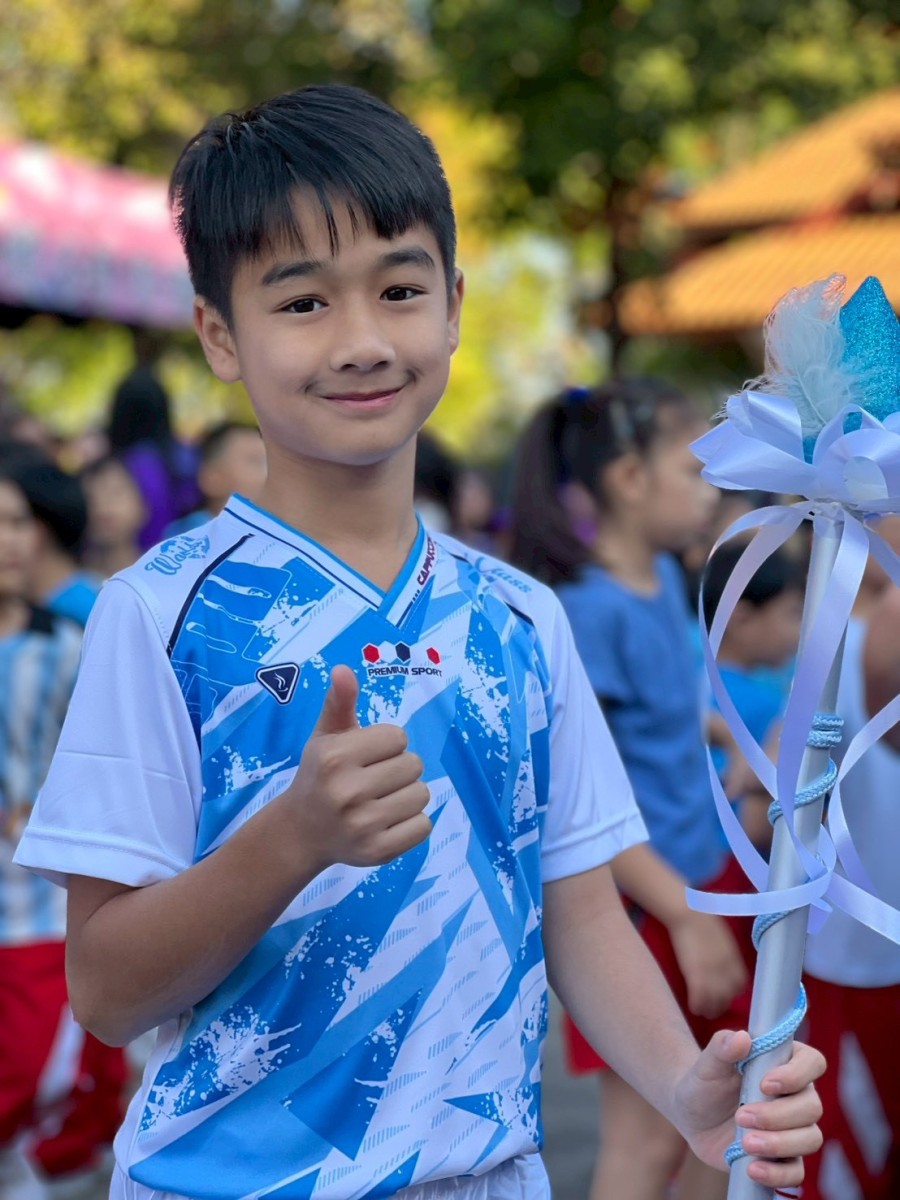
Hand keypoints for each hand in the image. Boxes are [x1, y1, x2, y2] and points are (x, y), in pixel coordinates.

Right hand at [284, 665, 431, 869]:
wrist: (301, 832)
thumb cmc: (320, 774)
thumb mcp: (325, 736)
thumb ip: (339, 702)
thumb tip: (344, 669)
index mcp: (334, 757)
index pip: (398, 736)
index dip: (387, 744)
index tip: (368, 756)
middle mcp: (346, 791)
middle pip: (414, 765)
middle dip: (399, 768)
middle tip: (375, 780)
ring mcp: (363, 825)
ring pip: (422, 794)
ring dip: (408, 794)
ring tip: (382, 800)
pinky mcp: (377, 852)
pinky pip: (423, 826)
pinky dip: (413, 823)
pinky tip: (388, 821)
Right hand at [668, 910, 748, 1018]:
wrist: (688, 913)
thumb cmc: (704, 920)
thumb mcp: (723, 938)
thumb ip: (727, 954)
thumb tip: (725, 963)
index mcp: (734, 959)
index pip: (739, 985)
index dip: (733, 992)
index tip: (726, 994)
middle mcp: (726, 969)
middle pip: (728, 995)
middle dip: (722, 1004)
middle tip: (714, 1008)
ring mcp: (711, 973)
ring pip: (715, 1001)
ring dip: (710, 1009)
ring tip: (704, 1012)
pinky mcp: (695, 974)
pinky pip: (699, 997)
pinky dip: (697, 1005)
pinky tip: (694, 1008)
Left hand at [673, 1031, 824, 1189]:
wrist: (693, 1114)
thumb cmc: (705, 1081)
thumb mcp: (708, 1063)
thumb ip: (722, 1046)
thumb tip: (742, 1038)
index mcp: (784, 1063)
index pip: (812, 1062)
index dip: (796, 1074)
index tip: (766, 1084)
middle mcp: (796, 1095)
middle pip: (811, 1106)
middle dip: (778, 1115)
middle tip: (742, 1116)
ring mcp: (793, 1128)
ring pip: (810, 1139)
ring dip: (779, 1143)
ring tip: (745, 1142)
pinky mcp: (783, 1158)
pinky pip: (796, 1172)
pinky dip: (777, 1173)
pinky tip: (753, 1168)